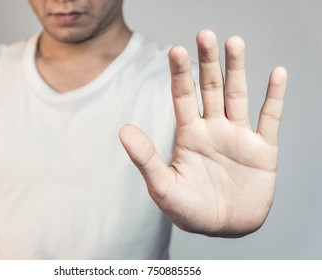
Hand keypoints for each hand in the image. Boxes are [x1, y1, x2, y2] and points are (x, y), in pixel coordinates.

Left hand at [119, 30, 287, 236]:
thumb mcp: (163, 186)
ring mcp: (239, 136)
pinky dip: (275, 97)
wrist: (223, 229)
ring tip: (234, 42)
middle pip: (210, 88)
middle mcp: (213, 129)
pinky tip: (276, 73)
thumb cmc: (189, 210)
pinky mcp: (263, 150)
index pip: (182, 97)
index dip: (179, 74)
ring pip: (237, 95)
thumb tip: (122, 129)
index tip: (174, 50)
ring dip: (237, 70)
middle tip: (204, 34)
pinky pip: (270, 118)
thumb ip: (145, 158)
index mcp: (189, 135)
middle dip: (207, 62)